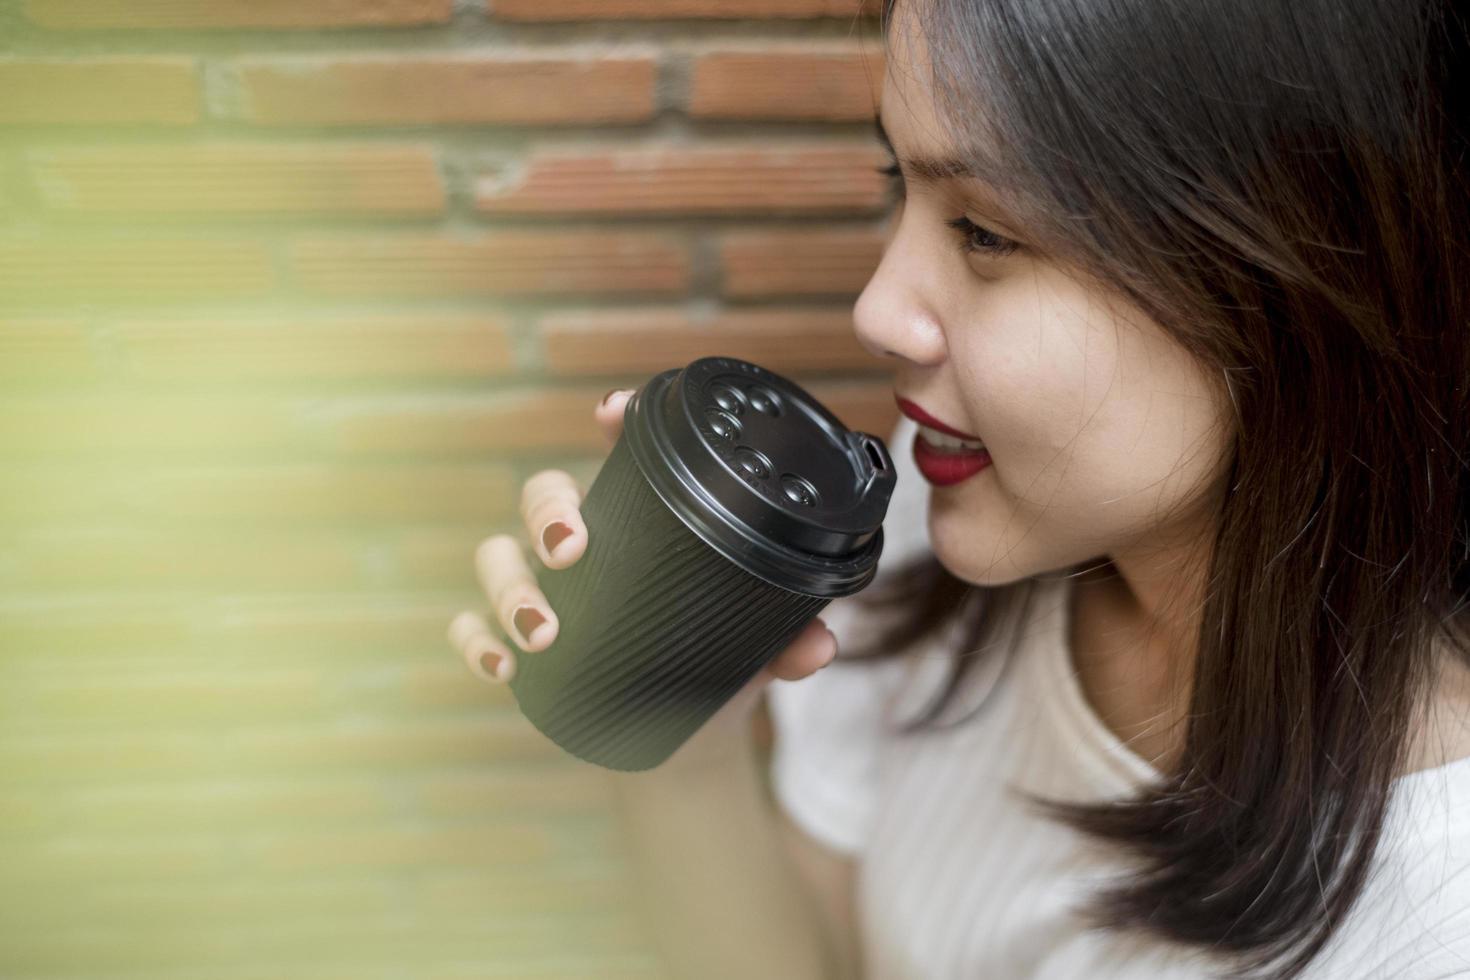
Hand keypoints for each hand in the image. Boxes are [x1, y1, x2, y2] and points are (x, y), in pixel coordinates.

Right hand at [447, 388, 838, 757]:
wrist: (689, 730)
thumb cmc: (722, 658)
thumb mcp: (759, 644)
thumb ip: (789, 638)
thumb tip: (815, 647)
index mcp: (643, 521)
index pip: (623, 456)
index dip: (614, 422)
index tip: (611, 409)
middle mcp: (584, 543)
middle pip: (542, 496)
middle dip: (547, 513)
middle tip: (573, 548)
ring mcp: (543, 589)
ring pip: (497, 557)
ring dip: (510, 587)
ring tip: (543, 631)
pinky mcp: (517, 643)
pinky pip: (471, 627)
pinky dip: (476, 641)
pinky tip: (503, 666)